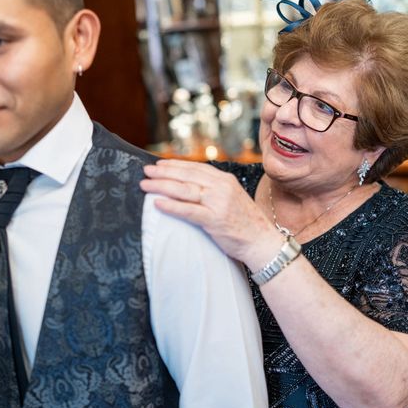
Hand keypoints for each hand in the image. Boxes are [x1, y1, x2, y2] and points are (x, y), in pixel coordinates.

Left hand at [140, 159, 276, 265]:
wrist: (262, 242)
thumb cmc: (245, 223)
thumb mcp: (231, 198)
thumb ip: (214, 189)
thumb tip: (189, 185)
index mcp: (225, 180)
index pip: (195, 168)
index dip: (175, 165)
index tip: (159, 164)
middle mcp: (221, 187)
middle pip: (186, 176)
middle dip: (163, 173)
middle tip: (145, 171)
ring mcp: (218, 203)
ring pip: (184, 190)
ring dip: (162, 186)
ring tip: (146, 185)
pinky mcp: (215, 220)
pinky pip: (188, 210)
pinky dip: (171, 206)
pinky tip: (157, 204)